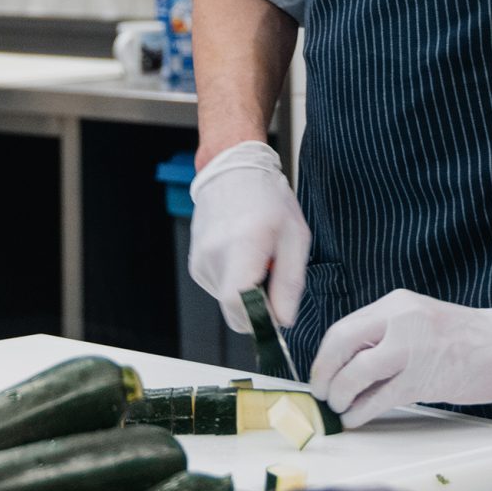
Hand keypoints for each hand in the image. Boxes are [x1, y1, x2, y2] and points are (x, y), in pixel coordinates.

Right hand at [187, 141, 309, 330]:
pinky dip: (235, 281)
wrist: (232, 169)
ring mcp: (201, 261)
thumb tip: (283, 321)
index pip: (240, 306)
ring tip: (257, 256)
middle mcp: (215, 255)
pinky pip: (220, 288)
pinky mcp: (195, 264)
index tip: (279, 309)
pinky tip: (242, 253)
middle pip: (235, 310)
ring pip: (228, 301)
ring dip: (248, 290)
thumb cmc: (268, 198)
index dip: (261, 317)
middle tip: (273, 275)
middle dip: (259, 306)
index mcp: (244, 245)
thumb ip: (290, 282)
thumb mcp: (295, 236)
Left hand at [309, 290, 491, 429]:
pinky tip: (356, 418)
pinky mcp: (423, 380)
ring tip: (339, 407)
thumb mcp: (419, 320)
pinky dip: (360, 412)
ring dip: (340, 396)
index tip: (320, 373)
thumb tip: (347, 364)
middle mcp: (400, 321)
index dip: (324, 356)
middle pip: (342, 347)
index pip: (343, 328)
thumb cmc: (465, 337)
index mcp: (396, 304)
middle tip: (321, 392)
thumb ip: (386, 334)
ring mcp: (411, 350)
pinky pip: (378, 399)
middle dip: (324, 374)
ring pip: (356, 374)